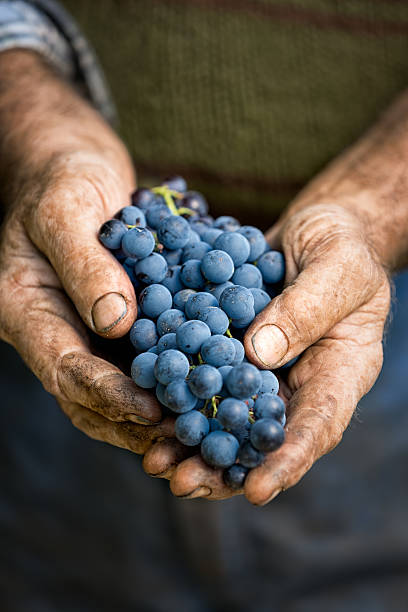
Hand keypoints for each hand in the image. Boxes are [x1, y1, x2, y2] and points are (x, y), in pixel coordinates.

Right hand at [0, 51, 170, 455]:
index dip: (109, 395)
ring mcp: (84, 328)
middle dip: (135, 421)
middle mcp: (55, 329)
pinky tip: (206, 382)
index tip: (154, 411)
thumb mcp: (67, 207)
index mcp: (25, 310)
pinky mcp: (116, 320)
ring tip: (200, 426)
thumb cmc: (61, 175)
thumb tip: (116, 323)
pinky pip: (140, 357)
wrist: (73, 162)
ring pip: (116, 386)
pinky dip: (169, 376)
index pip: (64, 368)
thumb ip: (84, 264)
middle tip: (185, 436)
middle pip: (89, 395)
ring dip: (154, 411)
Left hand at [144, 203, 389, 501]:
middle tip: (183, 483)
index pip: (320, 424)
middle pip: (264, 435)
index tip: (255, 491)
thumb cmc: (343, 243)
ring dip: (193, 442)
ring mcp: (264, 367)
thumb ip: (307, 307)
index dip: (289, 459)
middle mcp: (299, 380)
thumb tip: (259, 353)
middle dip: (224, 465)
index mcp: (340, 370)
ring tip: (154, 462)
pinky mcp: (233, 348)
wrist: (318, 229)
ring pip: (229, 416)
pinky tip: (146, 407)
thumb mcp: (338, 265)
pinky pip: (207, 377)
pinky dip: (180, 395)